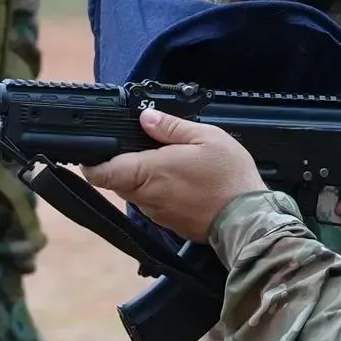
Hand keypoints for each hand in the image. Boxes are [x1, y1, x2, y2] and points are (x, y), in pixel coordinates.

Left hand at [82, 103, 264, 241]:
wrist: (248, 219)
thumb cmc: (229, 177)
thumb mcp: (206, 138)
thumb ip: (171, 127)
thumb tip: (146, 117)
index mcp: (148, 173)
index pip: (102, 173)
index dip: (92, 163)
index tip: (93, 151)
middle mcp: (145, 196)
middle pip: (116, 180)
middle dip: (121, 164)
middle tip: (140, 146)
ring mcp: (155, 213)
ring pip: (134, 192)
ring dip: (141, 178)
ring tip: (165, 161)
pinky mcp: (167, 223)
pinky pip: (151, 204)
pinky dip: (157, 191)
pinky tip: (178, 181)